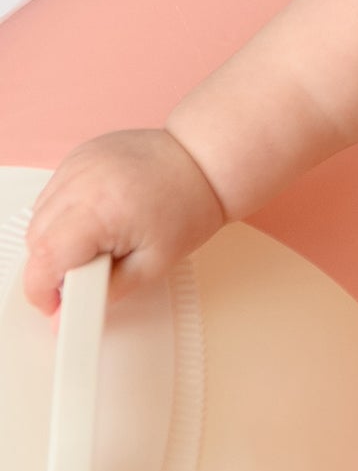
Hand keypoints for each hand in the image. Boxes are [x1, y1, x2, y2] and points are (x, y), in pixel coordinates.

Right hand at [23, 128, 225, 313]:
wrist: (207, 160)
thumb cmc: (191, 206)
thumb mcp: (154, 265)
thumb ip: (106, 292)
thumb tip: (69, 314)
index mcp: (99, 209)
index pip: (45, 259)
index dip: (44, 291)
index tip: (57, 305)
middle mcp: (82, 181)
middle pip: (37, 240)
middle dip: (53, 267)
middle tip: (89, 274)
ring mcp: (78, 164)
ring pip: (40, 216)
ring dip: (57, 239)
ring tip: (101, 240)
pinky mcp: (79, 156)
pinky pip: (53, 194)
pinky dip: (64, 212)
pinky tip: (98, 215)